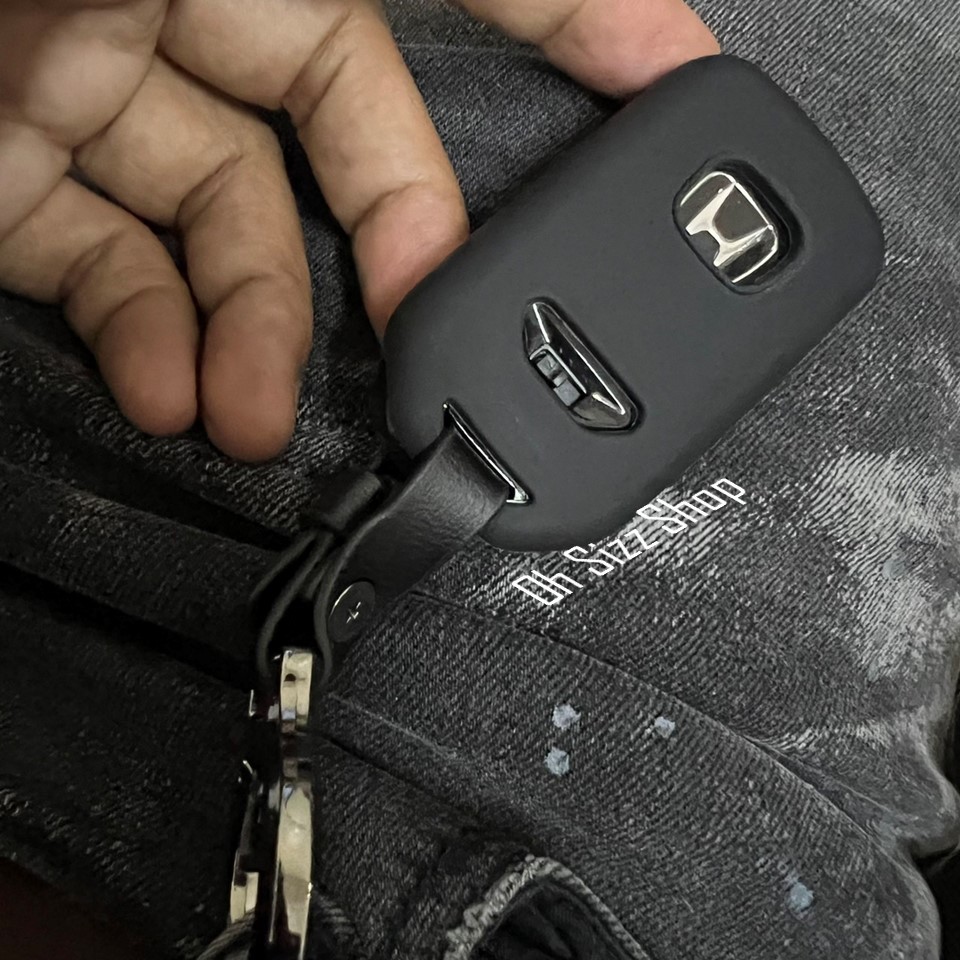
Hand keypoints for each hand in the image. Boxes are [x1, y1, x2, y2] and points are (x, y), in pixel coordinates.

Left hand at [0, 0, 717, 460]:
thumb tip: (620, 20)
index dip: (587, 19)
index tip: (679, 83)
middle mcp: (184, 4)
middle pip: (347, 146)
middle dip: (398, 260)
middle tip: (429, 356)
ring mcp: (99, 88)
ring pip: (231, 232)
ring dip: (259, 342)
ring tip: (256, 424)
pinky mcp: (16, 165)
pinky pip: (120, 267)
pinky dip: (152, 340)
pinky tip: (166, 398)